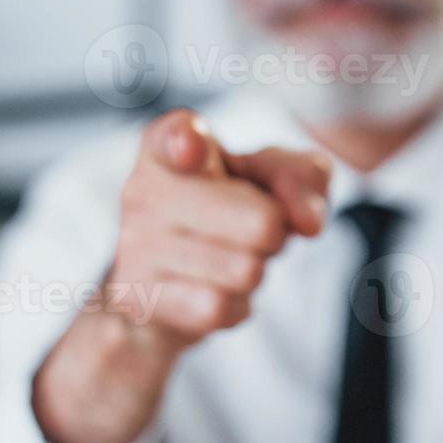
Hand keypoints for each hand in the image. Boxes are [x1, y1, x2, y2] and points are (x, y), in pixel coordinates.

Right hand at [33, 109, 330, 442]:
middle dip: (276, 233)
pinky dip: (233, 305)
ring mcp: (134, 244)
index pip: (175, 134)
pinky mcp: (136, 295)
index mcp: (170, 143)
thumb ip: (303, 177)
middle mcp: (143, 188)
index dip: (188, 141)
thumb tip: (308, 222)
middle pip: (263, 224)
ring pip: (245, 271)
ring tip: (229, 255)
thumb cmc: (233, 207)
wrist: (175, 276)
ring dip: (255, 270)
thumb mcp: (278, 176)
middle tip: (252, 228)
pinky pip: (219, 308)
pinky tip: (213, 288)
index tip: (192, 148)